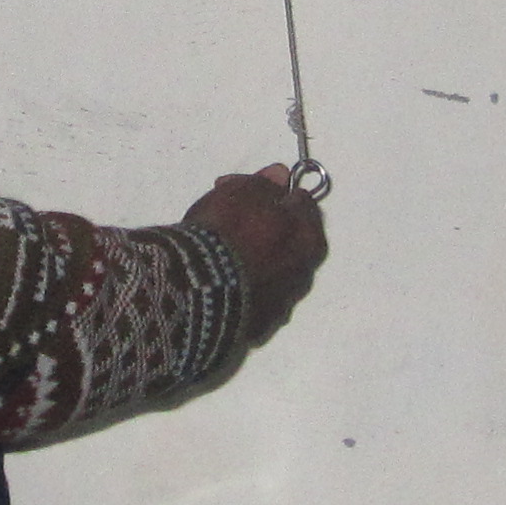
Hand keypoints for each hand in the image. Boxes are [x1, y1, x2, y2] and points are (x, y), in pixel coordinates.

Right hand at [185, 166, 326, 336]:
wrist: (196, 293)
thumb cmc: (224, 233)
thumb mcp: (241, 193)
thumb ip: (264, 184)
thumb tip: (281, 175)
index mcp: (308, 238)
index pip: (302, 205)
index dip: (274, 193)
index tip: (248, 191)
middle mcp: (305, 274)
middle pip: (292, 242)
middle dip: (270, 229)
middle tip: (235, 221)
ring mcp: (283, 305)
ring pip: (275, 275)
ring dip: (258, 262)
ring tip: (224, 256)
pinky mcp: (259, 329)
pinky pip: (255, 300)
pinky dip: (245, 288)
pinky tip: (222, 283)